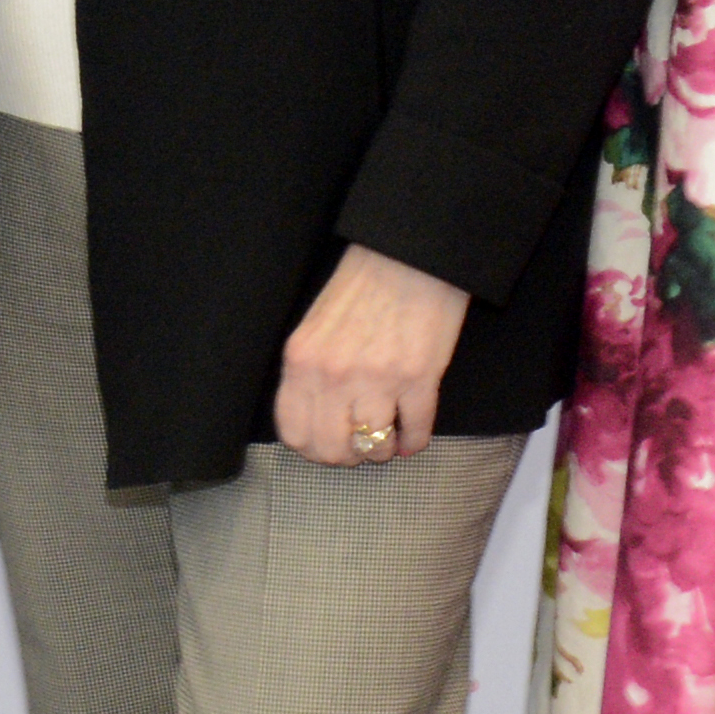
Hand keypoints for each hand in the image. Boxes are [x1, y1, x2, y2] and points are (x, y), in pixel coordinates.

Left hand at [274, 245, 472, 468]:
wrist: (409, 256)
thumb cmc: (362, 288)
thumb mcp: (315, 328)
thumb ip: (308, 373)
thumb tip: (316, 419)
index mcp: (302, 361)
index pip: (295, 433)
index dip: (313, 449)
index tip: (328, 445)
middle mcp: (334, 375)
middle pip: (332, 450)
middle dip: (349, 456)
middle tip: (360, 446)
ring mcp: (377, 378)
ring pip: (375, 447)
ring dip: (384, 450)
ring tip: (389, 438)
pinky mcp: (420, 377)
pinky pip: (416, 431)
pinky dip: (415, 441)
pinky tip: (413, 436)